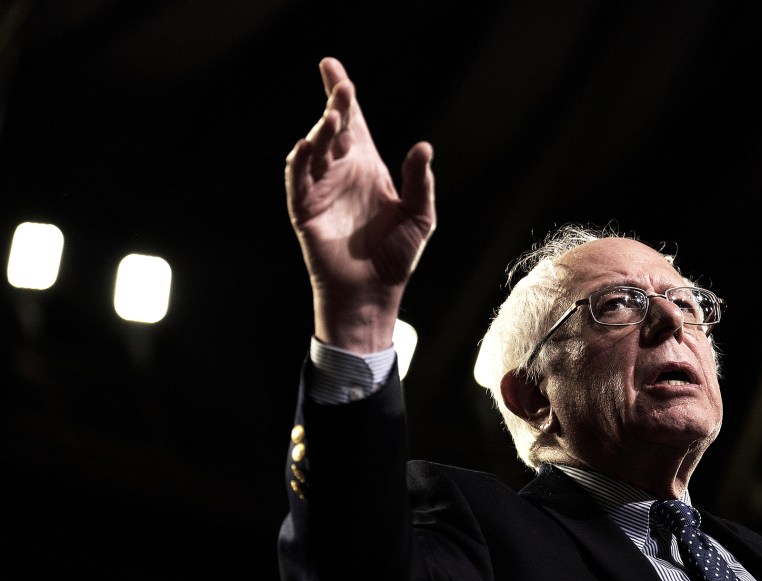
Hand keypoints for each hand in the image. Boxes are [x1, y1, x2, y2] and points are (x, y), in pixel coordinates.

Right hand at [285, 57, 435, 351]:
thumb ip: (420, 181)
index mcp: (368, 168)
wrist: (375, 293)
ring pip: (314, 150)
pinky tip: (305, 146)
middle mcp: (342, 173)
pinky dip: (298, 162)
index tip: (331, 66)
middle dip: (334, 105)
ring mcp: (321, 190)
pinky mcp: (305, 211)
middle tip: (340, 86)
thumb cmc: (397, 256)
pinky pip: (297, 181)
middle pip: (333, 129)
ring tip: (331, 117)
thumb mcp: (420, 215)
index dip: (342, 96)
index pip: (354, 123)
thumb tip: (423, 146)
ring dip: (320, 132)